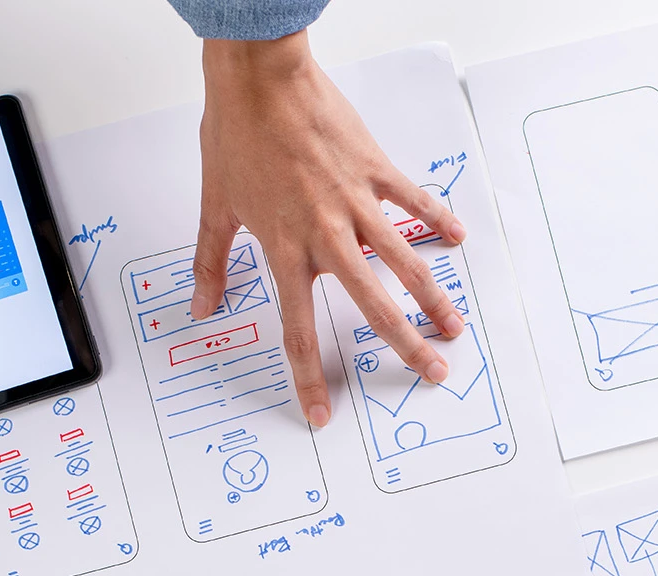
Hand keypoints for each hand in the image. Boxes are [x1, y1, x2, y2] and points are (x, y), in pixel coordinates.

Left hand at [193, 31, 465, 426]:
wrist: (260, 79)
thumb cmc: (236, 135)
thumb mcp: (215, 206)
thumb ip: (211, 263)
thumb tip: (200, 306)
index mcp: (286, 251)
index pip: (299, 332)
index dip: (310, 379)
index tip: (323, 414)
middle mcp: (326, 236)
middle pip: (373, 306)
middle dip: (406, 346)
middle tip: (434, 373)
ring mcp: (356, 204)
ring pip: (403, 262)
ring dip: (433, 298)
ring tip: (454, 326)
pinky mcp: (374, 171)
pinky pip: (412, 202)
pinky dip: (435, 219)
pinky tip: (456, 239)